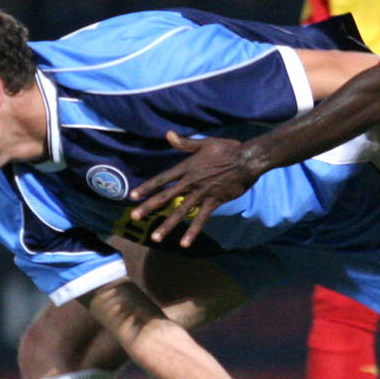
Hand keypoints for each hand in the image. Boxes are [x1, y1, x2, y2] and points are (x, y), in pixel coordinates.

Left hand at [128, 132, 257, 247]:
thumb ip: (185, 143)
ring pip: (181, 212)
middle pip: (166, 196)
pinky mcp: (214, 202)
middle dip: (149, 207)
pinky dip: (192, 231)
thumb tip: (168, 134)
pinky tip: (184, 244)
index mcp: (187, 168)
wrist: (247, 160)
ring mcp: (202, 194)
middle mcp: (191, 182)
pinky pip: (201, 219)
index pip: (162, 179)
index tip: (132, 195)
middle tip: (134, 217)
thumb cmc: (227, 149)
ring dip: (167, 225)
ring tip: (155, 237)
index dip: (147, 187)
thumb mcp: (204, 143)